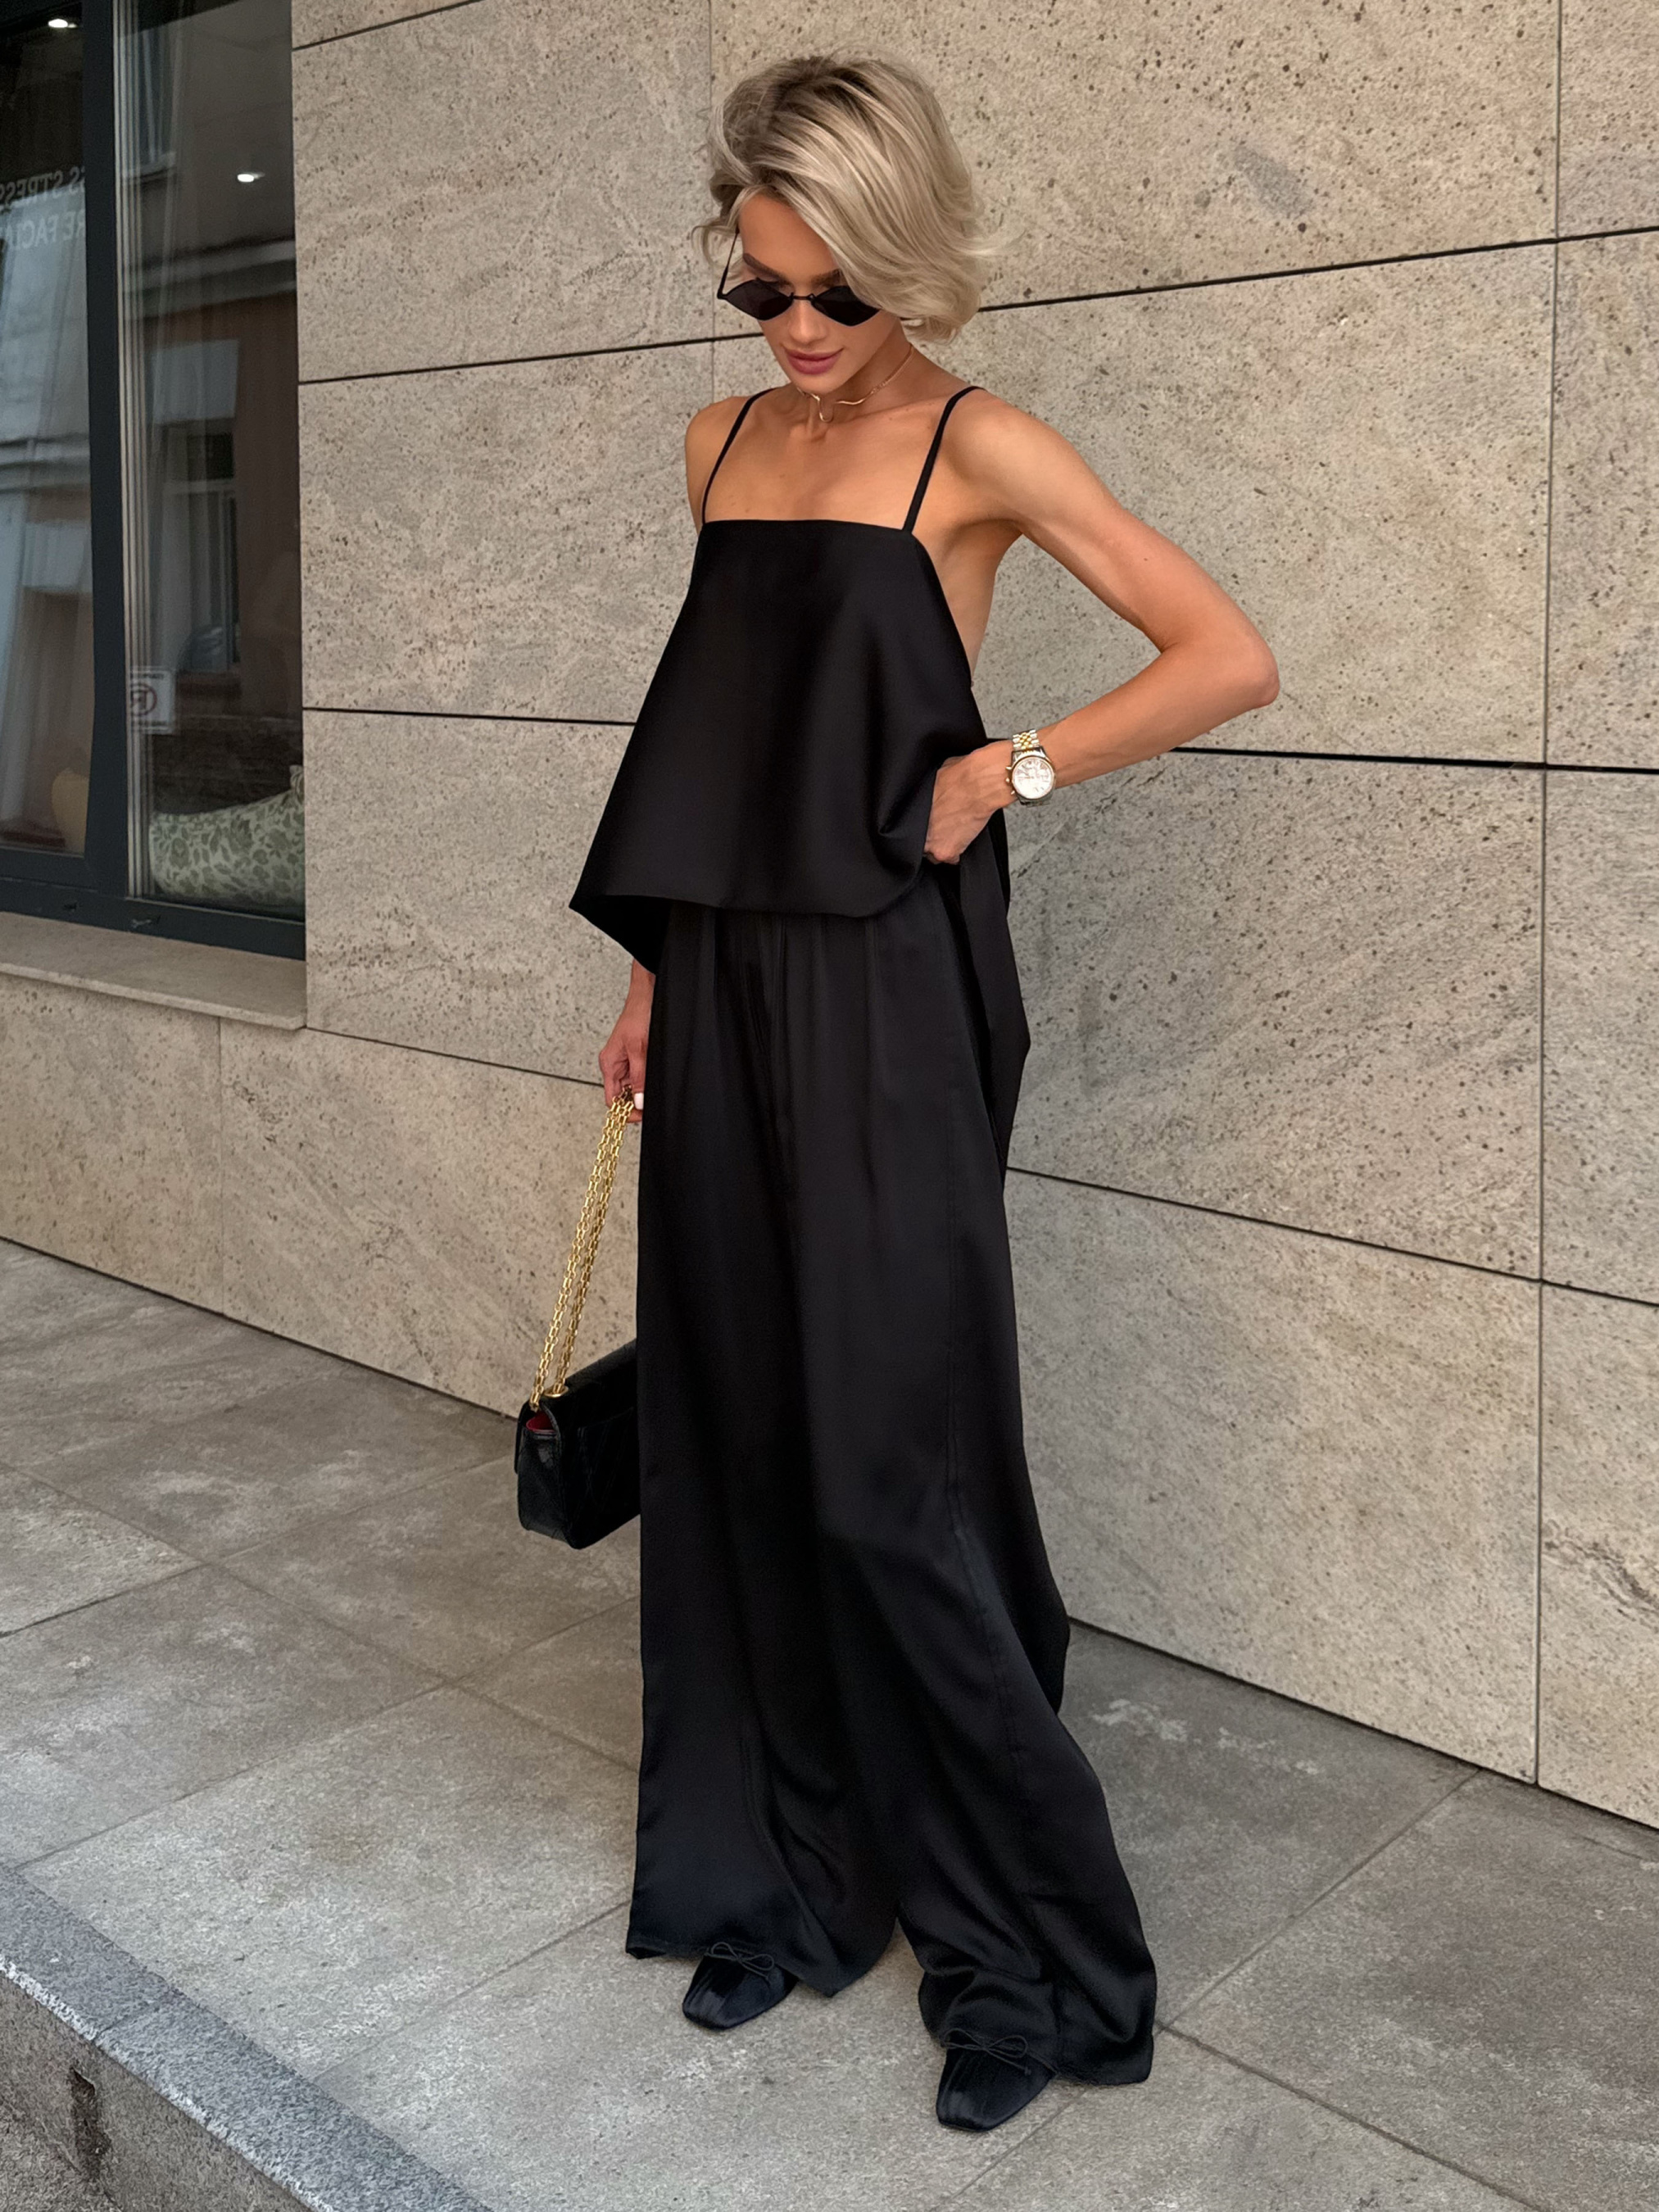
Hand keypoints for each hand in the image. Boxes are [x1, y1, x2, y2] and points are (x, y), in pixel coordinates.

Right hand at [599, 960, 653, 1121]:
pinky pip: (638, 1077)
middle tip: (651, 1108)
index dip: (624, 1111)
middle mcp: (615, 1066)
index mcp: (609, 1064)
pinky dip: (646, 1083)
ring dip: (642, 1093)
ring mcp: (625, 1063)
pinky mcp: (635, 1058)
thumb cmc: (638, 1017)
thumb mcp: (639, 1049)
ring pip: (632, 1088)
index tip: (640, 1115)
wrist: (647, 998)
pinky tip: (654, 1083)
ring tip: (654, 1095)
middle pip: (622, 1096)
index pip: (611, 1099)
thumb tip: (638, 1101)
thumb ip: (639, 1077)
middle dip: (635, 1104)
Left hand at [923, 741, 1015, 863]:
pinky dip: (958, 852)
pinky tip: (964, 839)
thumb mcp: (935, 777)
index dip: (922, 827)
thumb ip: (929, 793)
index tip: (930, 824)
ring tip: (956, 833)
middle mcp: (917, 829)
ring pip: (935, 853)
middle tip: (945, 828)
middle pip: (921, 843)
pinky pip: (952, 860)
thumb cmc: (960, 775)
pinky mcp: (947, 851)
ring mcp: (930, 843)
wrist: (979, 783)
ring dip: (944, 846)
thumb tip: (933, 792)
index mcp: (912, 811)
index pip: (911, 828)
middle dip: (932, 837)